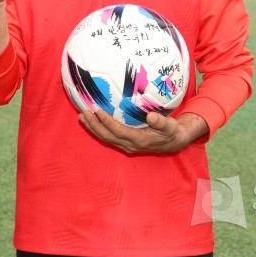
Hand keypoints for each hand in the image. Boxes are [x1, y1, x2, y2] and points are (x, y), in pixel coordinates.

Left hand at [79, 110, 208, 154]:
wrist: (173, 142)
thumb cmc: (171, 131)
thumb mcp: (170, 126)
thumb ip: (161, 122)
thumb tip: (151, 116)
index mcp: (139, 140)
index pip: (119, 131)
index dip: (107, 122)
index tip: (98, 111)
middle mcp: (129, 145)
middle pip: (107, 136)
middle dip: (94, 125)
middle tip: (84, 113)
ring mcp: (126, 145)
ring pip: (106, 137)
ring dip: (93, 128)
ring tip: (82, 116)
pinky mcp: (124, 143)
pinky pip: (108, 136)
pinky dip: (98, 129)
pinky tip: (92, 119)